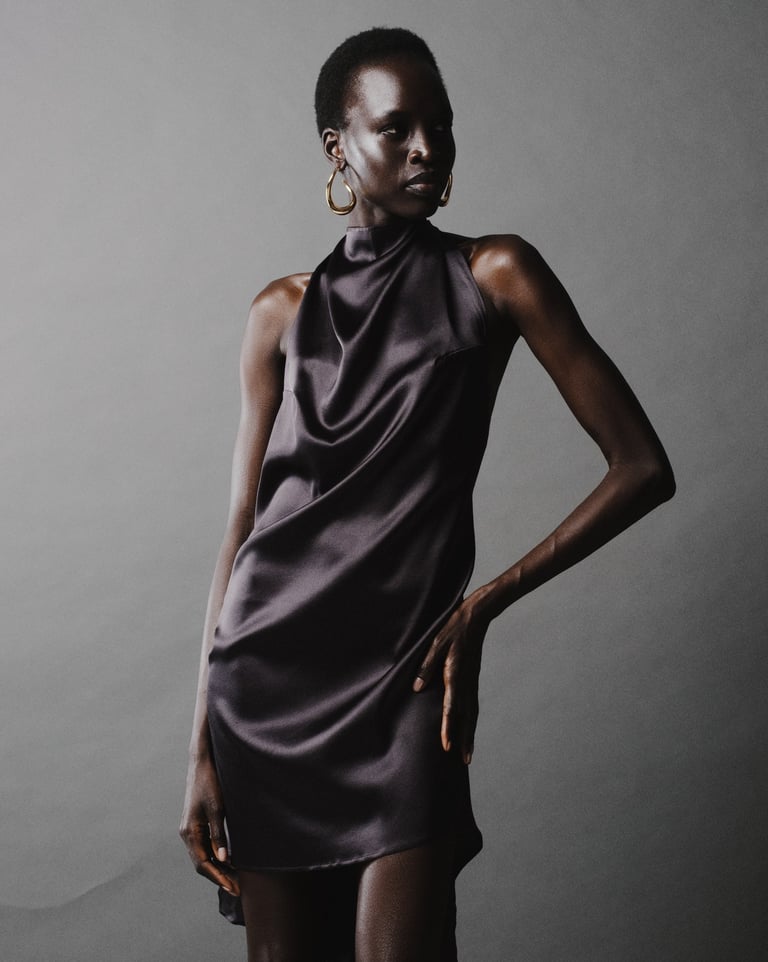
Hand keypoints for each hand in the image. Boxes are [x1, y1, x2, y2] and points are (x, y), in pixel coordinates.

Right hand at [179, 754, 239, 896]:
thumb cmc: (210, 783)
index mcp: (190, 832)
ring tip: (236, 878)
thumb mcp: (218, 809)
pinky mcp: (198, 823)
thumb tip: (222, 860)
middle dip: (219, 877)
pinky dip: (217, 856)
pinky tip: (229, 860)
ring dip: (219, 868)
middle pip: (202, 863)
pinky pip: (205, 846)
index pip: (202, 864)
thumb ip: (219, 835)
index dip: (218, 878)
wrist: (202, 763)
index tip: (233, 888)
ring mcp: (191, 829)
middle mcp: (187, 833)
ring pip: (203, 856)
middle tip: (238, 888)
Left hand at [413, 595, 489, 764]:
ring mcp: (472, 681)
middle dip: (465, 740)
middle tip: (464, 762)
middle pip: (467, 717)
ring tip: (468, 755)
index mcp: (455, 674)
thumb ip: (426, 665)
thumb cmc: (452, 628)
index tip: (446, 746)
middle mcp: (466, 681)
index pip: (451, 707)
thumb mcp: (435, 643)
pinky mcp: (473, 679)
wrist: (475, 616)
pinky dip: (471, 721)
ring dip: (470, 734)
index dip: (448, 727)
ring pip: (472, 713)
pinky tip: (468, 729)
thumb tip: (417, 688)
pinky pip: (473, 705)